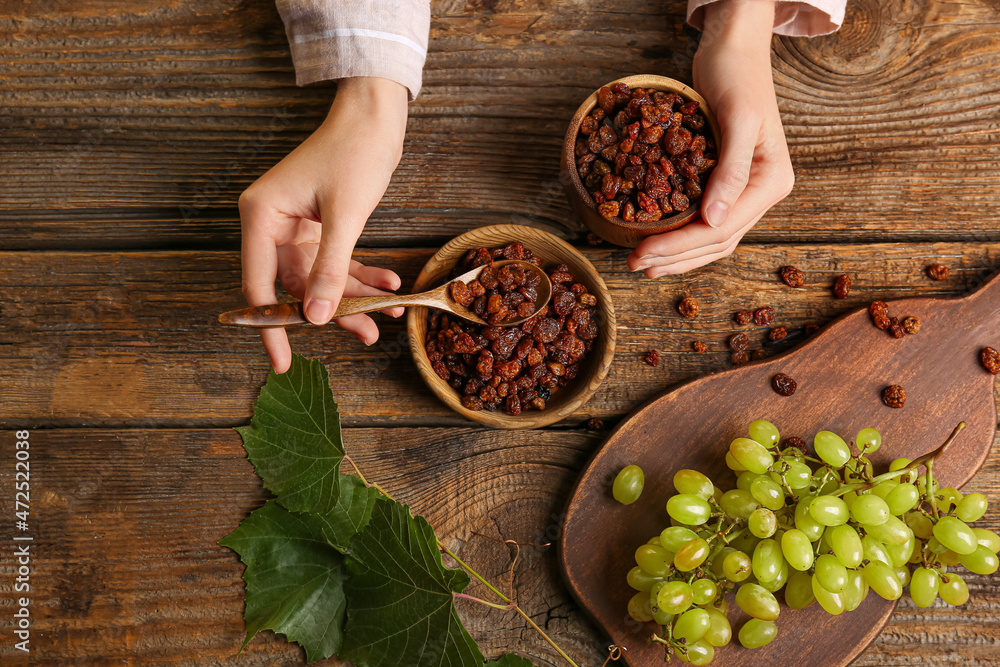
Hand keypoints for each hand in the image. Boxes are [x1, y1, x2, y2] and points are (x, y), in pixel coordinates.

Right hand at [239, 77, 408, 372]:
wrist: (376, 116)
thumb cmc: (355, 152)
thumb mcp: (345, 217)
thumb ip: (330, 270)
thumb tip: (315, 318)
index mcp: (262, 216)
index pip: (259, 285)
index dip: (271, 326)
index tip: (282, 362)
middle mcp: (272, 223)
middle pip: (295, 286)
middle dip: (334, 311)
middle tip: (365, 334)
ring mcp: (296, 226)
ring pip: (320, 279)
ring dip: (354, 296)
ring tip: (388, 312)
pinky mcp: (319, 226)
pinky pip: (336, 262)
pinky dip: (361, 275)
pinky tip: (390, 285)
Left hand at [628, 0, 793, 276]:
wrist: (734, 48)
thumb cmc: (737, 74)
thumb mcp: (738, 118)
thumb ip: (730, 171)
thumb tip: (714, 222)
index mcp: (772, 182)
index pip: (720, 229)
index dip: (679, 246)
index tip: (642, 252)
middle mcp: (763, 192)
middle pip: (716, 241)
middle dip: (674, 257)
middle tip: (634, 264)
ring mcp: (746, 190)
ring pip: (711, 238)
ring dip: (677, 254)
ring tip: (643, 263)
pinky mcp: (726, 183)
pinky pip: (703, 220)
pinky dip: (679, 234)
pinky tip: (657, 241)